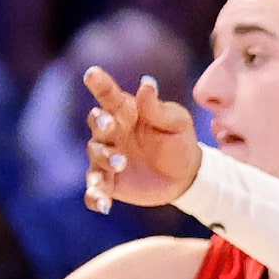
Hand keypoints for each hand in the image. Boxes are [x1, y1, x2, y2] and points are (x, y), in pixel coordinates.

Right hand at [83, 67, 201, 213]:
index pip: (110, 96)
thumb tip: (147, 84)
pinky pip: (95, 190)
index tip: (92, 73)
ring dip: (104, 159)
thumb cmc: (179, 141)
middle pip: (97, 124)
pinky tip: (103, 205)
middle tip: (109, 126)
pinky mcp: (110, 184)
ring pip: (95, 156)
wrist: (186, 177)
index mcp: (127, 113)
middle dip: (100, 123)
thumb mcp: (176, 122)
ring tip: (121, 164)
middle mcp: (112, 133)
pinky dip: (95, 197)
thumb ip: (158, 108)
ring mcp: (108, 158)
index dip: (100, 84)